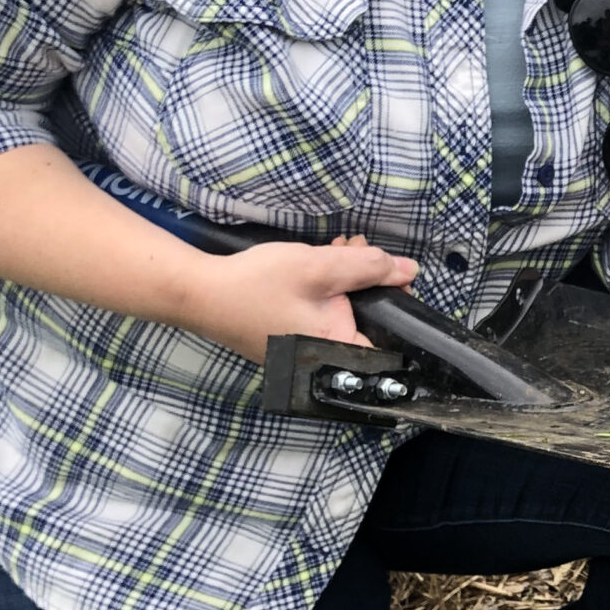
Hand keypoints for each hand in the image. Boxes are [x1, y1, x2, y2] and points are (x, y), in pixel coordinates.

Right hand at [177, 235, 418, 363]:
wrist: (200, 293)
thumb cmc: (257, 283)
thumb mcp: (320, 267)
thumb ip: (369, 268)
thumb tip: (408, 271)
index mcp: (339, 349)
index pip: (391, 342)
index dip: (398, 308)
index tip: (394, 278)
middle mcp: (324, 361)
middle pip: (368, 324)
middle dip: (371, 283)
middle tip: (358, 250)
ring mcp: (305, 353)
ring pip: (344, 316)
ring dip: (348, 281)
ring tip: (340, 249)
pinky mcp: (290, 342)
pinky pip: (322, 318)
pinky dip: (327, 293)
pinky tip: (320, 265)